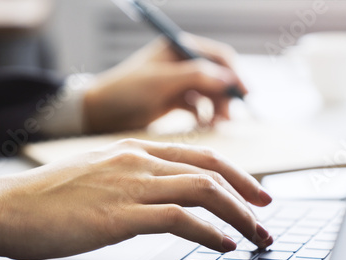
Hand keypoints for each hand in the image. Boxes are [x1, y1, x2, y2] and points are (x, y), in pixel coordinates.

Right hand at [0, 139, 271, 259]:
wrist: (4, 207)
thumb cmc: (47, 197)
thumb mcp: (99, 177)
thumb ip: (134, 180)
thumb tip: (164, 198)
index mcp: (134, 151)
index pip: (201, 157)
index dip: (236, 175)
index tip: (256, 193)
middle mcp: (138, 162)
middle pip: (211, 172)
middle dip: (247, 196)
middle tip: (267, 218)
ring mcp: (129, 186)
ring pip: (203, 192)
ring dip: (237, 217)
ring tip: (255, 236)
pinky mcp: (118, 215)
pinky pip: (178, 218)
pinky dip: (208, 232)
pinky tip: (223, 245)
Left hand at [82, 34, 247, 132]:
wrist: (100, 112)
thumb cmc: (125, 90)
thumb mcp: (162, 81)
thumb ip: (196, 76)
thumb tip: (228, 79)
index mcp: (179, 48)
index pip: (218, 56)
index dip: (234, 74)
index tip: (245, 94)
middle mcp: (182, 63)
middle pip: (217, 77)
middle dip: (225, 96)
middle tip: (228, 118)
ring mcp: (179, 82)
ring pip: (209, 93)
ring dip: (216, 108)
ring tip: (215, 124)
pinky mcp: (174, 100)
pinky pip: (198, 106)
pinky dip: (203, 115)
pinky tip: (202, 125)